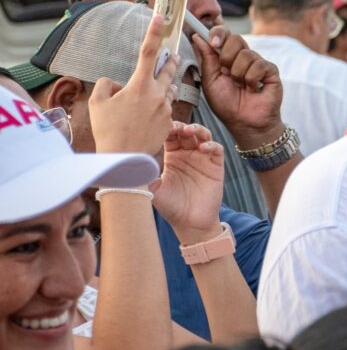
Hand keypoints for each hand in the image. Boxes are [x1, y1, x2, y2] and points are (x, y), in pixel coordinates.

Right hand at [89, 12, 176, 155]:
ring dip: (165, 84)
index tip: (161, 17)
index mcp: (140, 85)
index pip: (149, 51)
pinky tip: (149, 113)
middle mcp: (158, 94)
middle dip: (170, 60)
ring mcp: (166, 108)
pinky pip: (167, 107)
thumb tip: (115, 82)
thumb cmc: (108, 131)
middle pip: (168, 69)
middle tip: (172, 53)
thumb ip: (106, 85)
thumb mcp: (98, 103)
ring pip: (169, 89)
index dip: (154, 32)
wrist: (124, 159)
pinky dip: (160, 105)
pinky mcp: (170, 122)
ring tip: (155, 87)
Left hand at [151, 121, 224, 242]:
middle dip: (181, 126)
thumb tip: (127, 163)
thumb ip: (144, 175)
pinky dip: (211, 145)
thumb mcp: (153, 190)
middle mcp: (188, 154)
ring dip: (197, 130)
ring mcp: (203, 159)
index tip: (159, 127)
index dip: (166, 128)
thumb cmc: (170, 207)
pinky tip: (202, 148)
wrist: (189, 224)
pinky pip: (216, 149)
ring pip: (203, 135)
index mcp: (172, 157)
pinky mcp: (216, 166)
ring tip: (189, 131)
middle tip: (173, 126)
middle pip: (186, 131)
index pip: (170, 136)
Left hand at [191, 27, 284, 147]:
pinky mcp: (271, 70)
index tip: (212, 41)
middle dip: (226, 56)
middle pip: (235, 38)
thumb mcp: (210, 81)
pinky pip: (259, 65)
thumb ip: (206, 58)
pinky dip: (252, 80)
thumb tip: (197, 36)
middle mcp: (243, 57)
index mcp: (226, 57)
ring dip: (238, 75)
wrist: (244, 123)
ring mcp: (258, 62)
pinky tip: (253, 89)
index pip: (224, 33)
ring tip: (241, 87)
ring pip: (246, 54)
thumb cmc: (227, 105)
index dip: (218, 32)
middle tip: (226, 72)